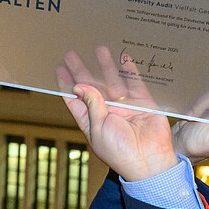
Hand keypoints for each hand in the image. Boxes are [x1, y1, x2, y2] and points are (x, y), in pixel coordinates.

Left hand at [56, 46, 176, 181]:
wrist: (149, 160)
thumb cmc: (120, 151)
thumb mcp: (98, 127)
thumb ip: (91, 104)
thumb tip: (79, 86)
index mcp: (91, 121)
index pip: (75, 100)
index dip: (66, 84)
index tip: (59, 69)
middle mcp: (107, 112)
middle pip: (91, 87)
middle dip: (81, 70)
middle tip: (71, 54)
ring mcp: (125, 107)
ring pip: (112, 81)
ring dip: (105, 66)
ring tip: (98, 48)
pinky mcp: (143, 103)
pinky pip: (135, 82)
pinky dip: (130, 70)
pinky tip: (123, 57)